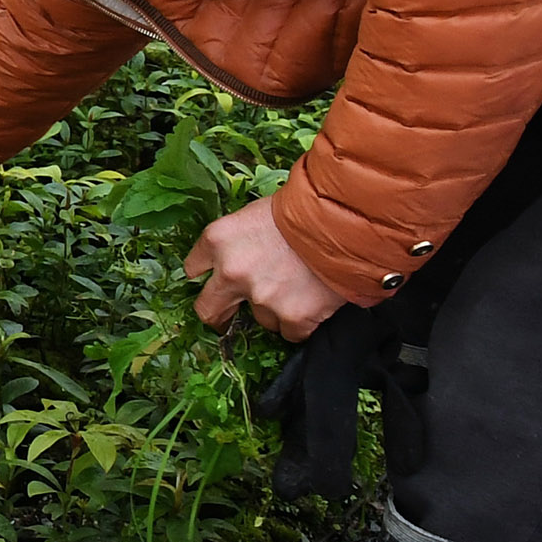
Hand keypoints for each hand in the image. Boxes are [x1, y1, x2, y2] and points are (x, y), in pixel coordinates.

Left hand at [187, 194, 351, 342]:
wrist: (347, 221)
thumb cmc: (305, 209)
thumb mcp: (257, 213)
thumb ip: (239, 241)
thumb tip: (240, 258)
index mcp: (218, 240)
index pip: (193, 268)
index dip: (208, 274)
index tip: (216, 278)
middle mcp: (232, 272)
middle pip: (208, 309)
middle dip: (219, 313)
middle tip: (230, 313)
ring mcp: (262, 297)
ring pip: (260, 320)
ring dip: (274, 309)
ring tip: (297, 287)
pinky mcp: (294, 317)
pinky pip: (290, 333)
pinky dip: (301, 323)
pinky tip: (313, 303)